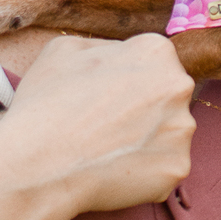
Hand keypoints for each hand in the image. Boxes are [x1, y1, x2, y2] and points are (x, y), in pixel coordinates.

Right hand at [0, 31, 194, 217]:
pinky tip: (114, 171)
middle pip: (166, 98)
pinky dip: (144, 173)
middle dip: (143, 110)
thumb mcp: (64, 49)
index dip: (127, 81)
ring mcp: (182, 130)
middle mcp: (179, 86)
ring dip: (145, 141)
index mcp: (155, 51)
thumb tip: (121, 56)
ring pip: (168, 134)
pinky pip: (164, 168)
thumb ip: (106, 46)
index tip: (106, 97)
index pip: (153, 64)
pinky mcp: (177, 168)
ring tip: (107, 150)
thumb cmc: (46, 103)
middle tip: (106, 126)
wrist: (38, 165)